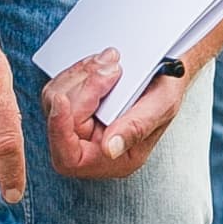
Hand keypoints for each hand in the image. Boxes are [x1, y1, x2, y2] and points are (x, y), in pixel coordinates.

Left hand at [40, 51, 191, 179]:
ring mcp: (81, 125)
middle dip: (83, 90)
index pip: (70, 159)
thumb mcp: (161, 108)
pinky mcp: (74, 106)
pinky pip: (58, 88)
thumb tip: (110, 149)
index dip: (60, 131)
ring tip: (109, 64)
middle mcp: (94, 146)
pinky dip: (77, 72)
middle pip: (61, 123)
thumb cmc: (167, 92)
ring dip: (80, 77)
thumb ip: (135, 129)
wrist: (167, 72)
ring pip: (54, 102)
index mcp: (115, 159)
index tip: (62, 101)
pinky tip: (97, 66)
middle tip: (110, 69)